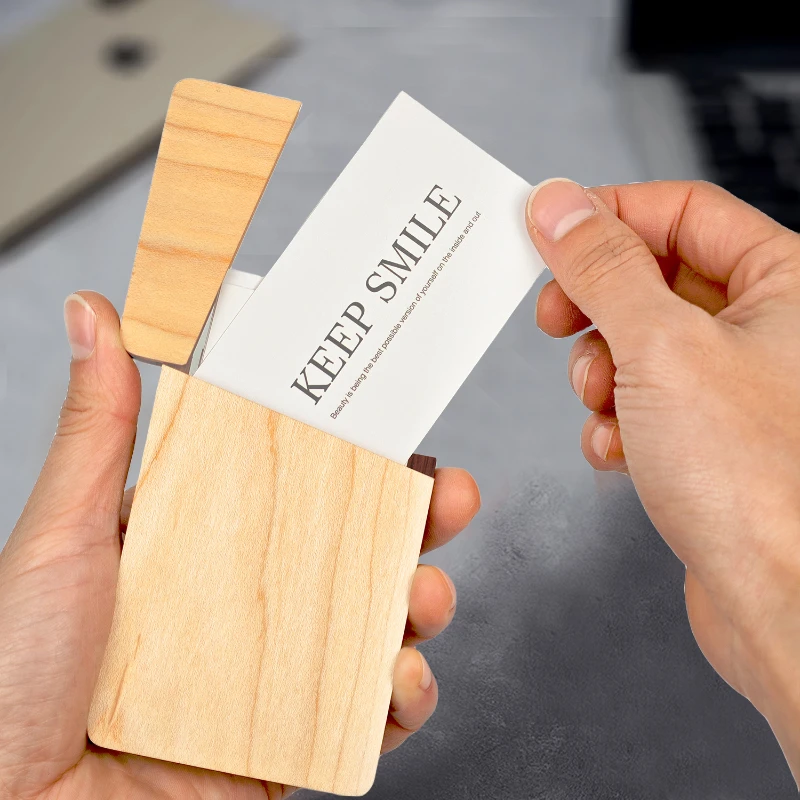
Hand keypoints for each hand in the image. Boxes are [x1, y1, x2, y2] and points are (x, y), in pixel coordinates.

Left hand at [0, 293, 479, 799]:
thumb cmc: (15, 674)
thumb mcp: (64, 534)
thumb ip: (98, 428)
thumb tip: (94, 312)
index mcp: (206, 543)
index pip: (298, 487)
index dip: (355, 456)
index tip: (396, 429)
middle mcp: (248, 603)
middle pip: (353, 551)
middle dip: (417, 521)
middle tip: (449, 496)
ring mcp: (272, 674)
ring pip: (375, 627)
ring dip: (421, 605)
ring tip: (426, 596)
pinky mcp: (286, 745)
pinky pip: (365, 719)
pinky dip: (401, 700)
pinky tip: (400, 681)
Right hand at [526, 178, 799, 780]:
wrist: (776, 601)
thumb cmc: (754, 481)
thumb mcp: (657, 345)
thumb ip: (601, 266)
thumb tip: (557, 206)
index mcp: (785, 281)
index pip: (680, 210)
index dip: (607, 215)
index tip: (546, 230)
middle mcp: (767, 327)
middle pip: (654, 277)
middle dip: (598, 306)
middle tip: (558, 319)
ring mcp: (736, 383)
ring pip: (639, 343)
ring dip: (602, 372)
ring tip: (606, 403)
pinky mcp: (708, 434)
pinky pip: (642, 400)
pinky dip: (618, 420)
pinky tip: (622, 449)